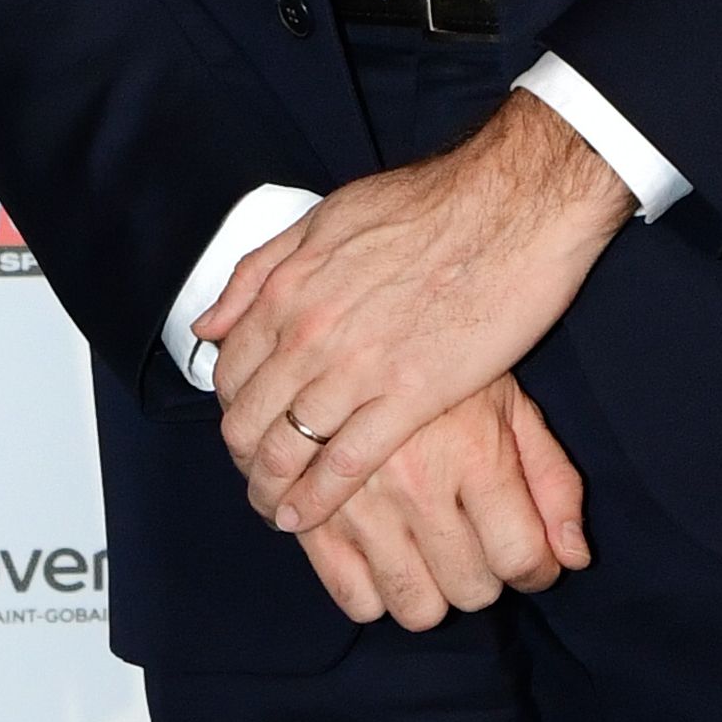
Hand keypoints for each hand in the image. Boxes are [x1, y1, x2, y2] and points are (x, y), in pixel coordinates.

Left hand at [204, 89, 632, 533]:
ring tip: (274, 510)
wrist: (508, 207)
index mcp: (287, 287)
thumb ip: (260, 271)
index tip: (241, 429)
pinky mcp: (408, 395)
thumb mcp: (325, 218)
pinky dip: (318, 498)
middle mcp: (308, 332)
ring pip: (286, 448)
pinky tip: (307, 516)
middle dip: (244, 460)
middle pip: (248, 419)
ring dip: (271, 488)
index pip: (230, 371)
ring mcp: (355, 367)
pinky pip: (344, 463)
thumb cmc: (427, 205)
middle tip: (255, 480)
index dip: (229, 409)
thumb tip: (213, 323)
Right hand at [286, 375, 591, 630]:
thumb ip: (553, 480)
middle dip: (485, 575)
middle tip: (474, 541)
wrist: (347, 327)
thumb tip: (576, 558)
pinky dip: (375, 592)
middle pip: (471, 590)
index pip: (521, 559)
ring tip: (431, 551)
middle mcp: (416, 484)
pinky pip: (354, 601)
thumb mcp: (510, 405)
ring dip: (433, 590)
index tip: (529, 560)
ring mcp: (359, 505)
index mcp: (472, 453)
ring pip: (416, 606)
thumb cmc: (443, 369)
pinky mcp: (313, 517)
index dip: (537, 570)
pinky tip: (385, 554)